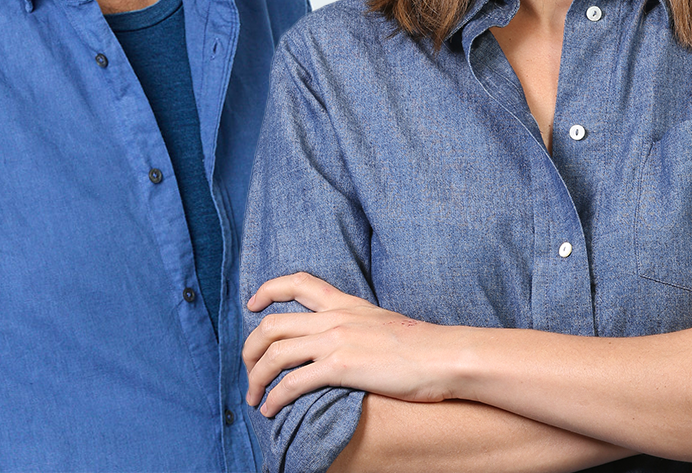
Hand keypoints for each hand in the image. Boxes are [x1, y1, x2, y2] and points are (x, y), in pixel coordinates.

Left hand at [243, 272, 459, 416]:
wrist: (444, 356)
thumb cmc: (422, 347)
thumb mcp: (382, 323)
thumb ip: (357, 327)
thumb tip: (346, 344)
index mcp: (345, 304)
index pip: (298, 282)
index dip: (267, 290)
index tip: (252, 304)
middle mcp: (334, 318)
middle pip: (272, 324)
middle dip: (250, 349)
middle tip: (248, 368)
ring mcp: (336, 341)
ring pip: (275, 353)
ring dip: (256, 377)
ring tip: (254, 397)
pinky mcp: (341, 367)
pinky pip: (293, 382)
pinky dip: (275, 397)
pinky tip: (271, 410)